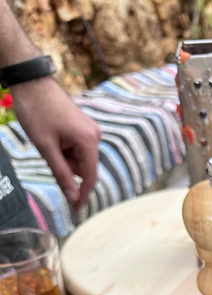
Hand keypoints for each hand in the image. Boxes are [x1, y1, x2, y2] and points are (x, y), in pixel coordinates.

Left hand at [10, 77, 100, 210]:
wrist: (32, 84)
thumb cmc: (37, 113)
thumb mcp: (46, 147)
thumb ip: (61, 174)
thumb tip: (72, 196)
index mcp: (89, 141)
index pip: (90, 176)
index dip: (82, 195)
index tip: (75, 210)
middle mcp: (95, 136)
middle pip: (84, 167)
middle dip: (66, 169)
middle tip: (46, 153)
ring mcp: (90, 131)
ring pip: (78, 158)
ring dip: (63, 158)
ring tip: (46, 140)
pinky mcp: (84, 127)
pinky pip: (77, 148)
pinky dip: (64, 150)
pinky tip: (51, 137)